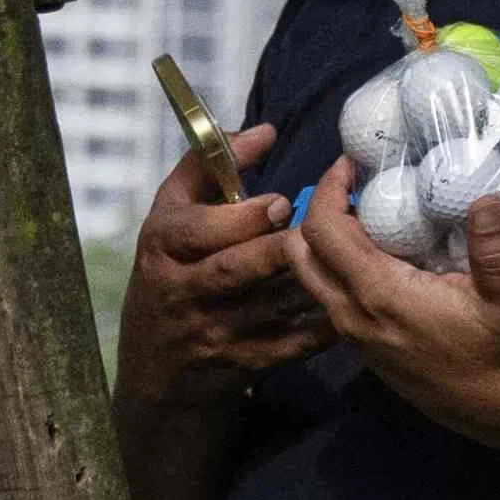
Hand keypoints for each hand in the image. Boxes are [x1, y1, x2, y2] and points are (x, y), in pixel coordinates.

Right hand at [120, 118, 320, 392]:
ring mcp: (207, 331)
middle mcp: (180, 291)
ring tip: (345, 260)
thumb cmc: (173, 272)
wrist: (153, 368)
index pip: (195, 230)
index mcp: (163, 246)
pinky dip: (317, 328)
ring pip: (264, 307)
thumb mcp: (171, 217)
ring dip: (308, 284)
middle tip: (314, 232)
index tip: (281, 202)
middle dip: (276, 250)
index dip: (241, 217)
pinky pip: (285, 346)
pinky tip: (345, 304)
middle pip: (230, 270)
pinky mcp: (236, 363)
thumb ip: (210, 168)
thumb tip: (265, 131)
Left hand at [291, 160, 499, 448]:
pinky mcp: (369, 348)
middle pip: (302, 255)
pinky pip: (334, 298)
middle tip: (353, 182)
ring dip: (326, 240)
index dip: (327, 189)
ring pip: (314, 279)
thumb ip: (497, 250)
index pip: (324, 232)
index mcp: (380, 297)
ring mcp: (358, 337)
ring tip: (366, 207)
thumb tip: (484, 198)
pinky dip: (340, 266)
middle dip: (316, 211)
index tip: (352, 162)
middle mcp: (355, 318)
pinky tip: (379, 248)